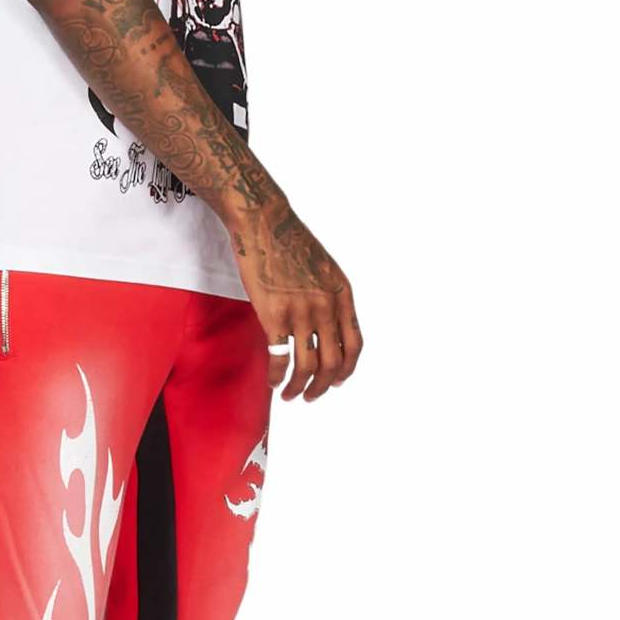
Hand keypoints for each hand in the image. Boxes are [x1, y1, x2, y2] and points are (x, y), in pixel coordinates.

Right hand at [231, 200, 363, 401]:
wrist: (264, 223)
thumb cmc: (289, 243)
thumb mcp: (325, 270)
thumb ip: (330, 299)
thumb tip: (326, 328)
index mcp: (342, 296)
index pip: (354, 345)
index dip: (347, 370)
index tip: (336, 382)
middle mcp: (327, 307)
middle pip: (333, 363)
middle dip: (322, 387)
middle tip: (311, 396)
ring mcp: (301, 312)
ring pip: (307, 366)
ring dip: (299, 388)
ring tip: (290, 395)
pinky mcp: (274, 315)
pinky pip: (280, 357)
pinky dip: (277, 376)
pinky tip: (272, 381)